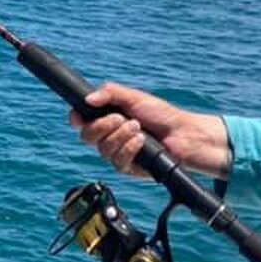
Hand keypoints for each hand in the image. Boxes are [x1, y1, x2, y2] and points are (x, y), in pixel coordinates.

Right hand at [69, 82, 230, 178]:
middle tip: (120, 118)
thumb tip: (88, 98)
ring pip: (103, 149)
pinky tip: (142, 142)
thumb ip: (110, 94)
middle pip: (87, 136)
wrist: (184, 134)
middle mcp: (110, 136)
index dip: (77, 119)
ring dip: (121, 136)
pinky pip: (118, 161)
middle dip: (102, 126)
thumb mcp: (135, 98)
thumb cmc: (162, 115)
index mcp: (108, 118)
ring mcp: (118, 153)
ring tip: (138, 127)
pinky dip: (129, 148)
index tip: (78, 117)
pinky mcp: (128, 167)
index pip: (82, 121)